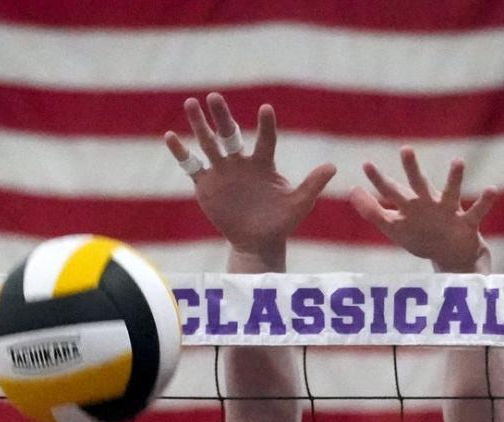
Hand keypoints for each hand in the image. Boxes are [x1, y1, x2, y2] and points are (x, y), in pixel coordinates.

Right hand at [164, 93, 335, 262]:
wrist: (258, 242)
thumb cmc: (280, 222)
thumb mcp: (299, 204)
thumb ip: (313, 184)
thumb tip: (333, 167)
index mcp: (263, 162)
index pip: (264, 139)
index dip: (265, 126)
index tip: (266, 110)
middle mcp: (241, 162)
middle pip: (230, 133)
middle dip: (222, 116)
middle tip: (214, 97)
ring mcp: (222, 171)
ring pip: (209, 143)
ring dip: (199, 125)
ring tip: (191, 104)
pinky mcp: (206, 185)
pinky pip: (192, 166)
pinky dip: (181, 152)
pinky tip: (170, 135)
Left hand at [350, 147, 496, 273]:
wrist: (450, 256)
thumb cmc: (421, 236)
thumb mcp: (395, 226)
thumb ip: (373, 211)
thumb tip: (351, 191)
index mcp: (411, 207)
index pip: (391, 192)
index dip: (379, 181)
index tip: (366, 164)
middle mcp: (428, 204)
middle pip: (418, 185)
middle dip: (411, 169)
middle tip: (405, 149)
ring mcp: (448, 212)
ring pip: (451, 192)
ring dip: (454, 178)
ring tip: (458, 161)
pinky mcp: (467, 224)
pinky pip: (477, 212)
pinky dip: (485, 201)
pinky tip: (491, 189)